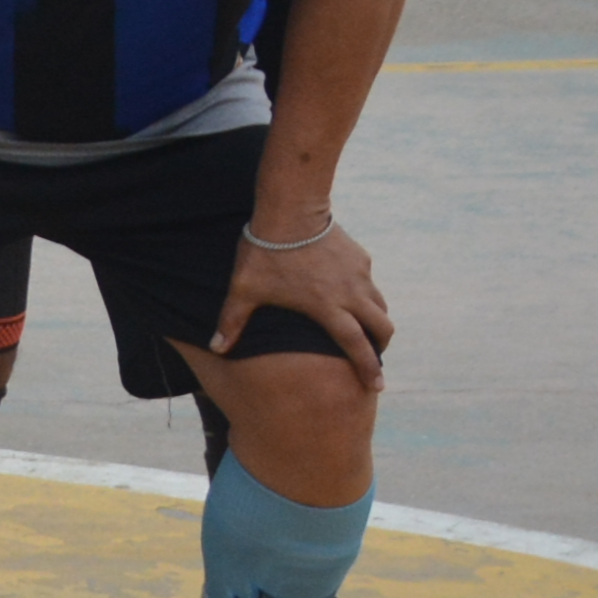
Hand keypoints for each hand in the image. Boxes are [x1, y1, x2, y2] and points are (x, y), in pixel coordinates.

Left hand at [220, 213, 390, 388]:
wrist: (289, 211)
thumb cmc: (265, 253)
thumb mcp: (244, 289)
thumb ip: (232, 321)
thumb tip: (216, 348)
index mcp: (328, 308)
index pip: (356, 346)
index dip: (368, 367)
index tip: (377, 386)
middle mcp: (351, 294)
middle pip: (382, 327)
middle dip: (381, 345)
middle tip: (375, 357)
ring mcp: (359, 274)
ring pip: (380, 304)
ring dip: (377, 319)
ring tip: (366, 329)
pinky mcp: (360, 256)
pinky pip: (369, 280)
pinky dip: (366, 293)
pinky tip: (351, 293)